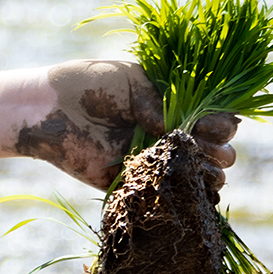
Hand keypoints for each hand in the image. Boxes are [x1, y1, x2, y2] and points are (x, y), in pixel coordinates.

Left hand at [16, 58, 238, 192]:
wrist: (50, 110)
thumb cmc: (88, 83)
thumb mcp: (130, 80)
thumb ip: (159, 102)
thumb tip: (179, 129)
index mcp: (171, 103)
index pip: (213, 115)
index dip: (222, 120)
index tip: (217, 122)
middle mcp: (168, 131)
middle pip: (215, 146)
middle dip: (219, 146)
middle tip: (204, 140)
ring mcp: (156, 157)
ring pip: (202, 172)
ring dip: (211, 171)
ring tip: (202, 164)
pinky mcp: (138, 180)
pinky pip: (172, 193)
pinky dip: (189, 192)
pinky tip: (193, 184)